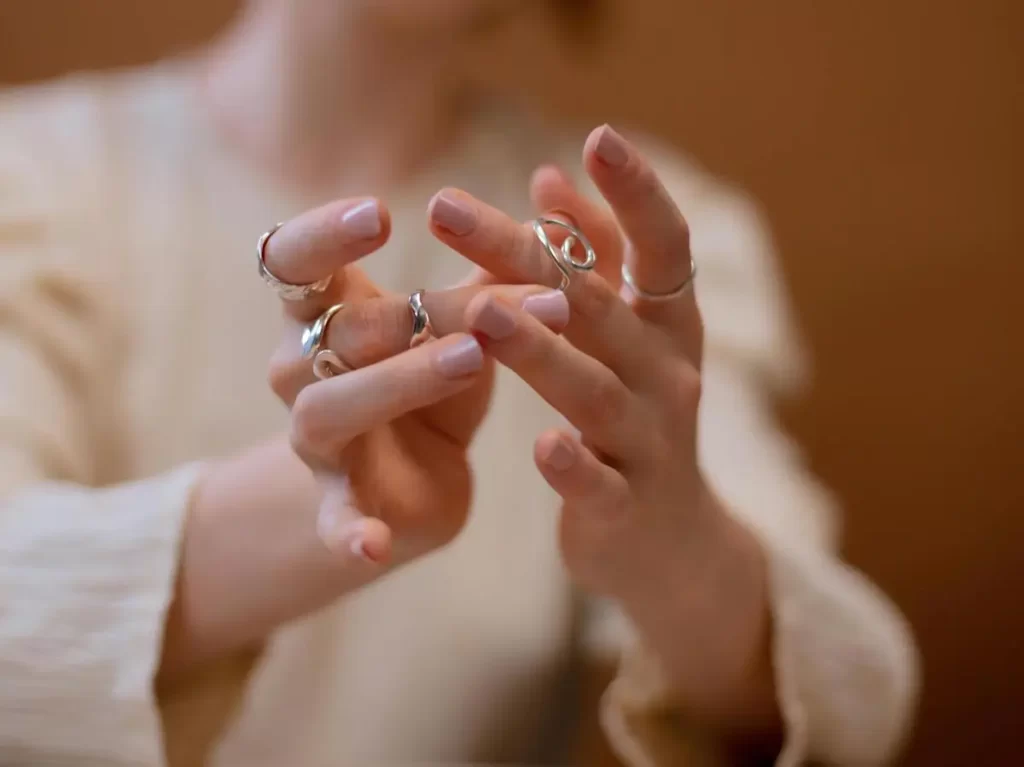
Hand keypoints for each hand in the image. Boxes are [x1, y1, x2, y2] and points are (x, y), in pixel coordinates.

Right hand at [161, 198, 564, 679]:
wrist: (417, 477)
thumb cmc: (440, 375)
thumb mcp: (465, 322)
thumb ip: (494, 273)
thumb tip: (555, 212)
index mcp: (327, 311)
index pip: (293, 259)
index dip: (324, 235)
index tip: (381, 215)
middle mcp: (305, 368)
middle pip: (337, 330)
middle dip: (414, 312)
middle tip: (487, 306)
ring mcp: (319, 440)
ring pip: (331, 406)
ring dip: (397, 381)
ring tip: (470, 359)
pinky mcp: (342, 503)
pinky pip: (333, 520)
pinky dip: (348, 532)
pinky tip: (374, 547)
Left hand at [427, 127, 779, 732]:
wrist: (669, 542)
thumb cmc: (635, 418)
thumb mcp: (631, 337)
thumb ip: (598, 259)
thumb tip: (549, 175)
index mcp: (668, 326)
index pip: (662, 247)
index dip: (636, 192)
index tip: (598, 135)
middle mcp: (668, 374)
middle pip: (596, 306)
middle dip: (525, 254)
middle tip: (446, 210)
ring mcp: (650, 443)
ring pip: (593, 390)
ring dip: (540, 349)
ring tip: (482, 309)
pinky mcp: (625, 506)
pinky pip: (599, 484)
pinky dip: (573, 465)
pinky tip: (541, 445)